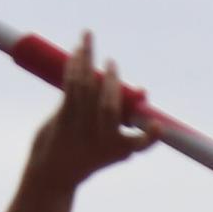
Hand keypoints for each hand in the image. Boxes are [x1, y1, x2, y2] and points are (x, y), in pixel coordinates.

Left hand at [27, 33, 154, 185]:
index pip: (141, 144)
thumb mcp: (113, 145)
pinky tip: (77, 51)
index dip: (151, 136)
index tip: (158, 126)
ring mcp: (79, 131)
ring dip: (87, 59)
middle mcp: (100, 141)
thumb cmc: (89, 156)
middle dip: (113, 83)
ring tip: (87, 36)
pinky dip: (75, 66)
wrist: (54, 175)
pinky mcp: (62, 120)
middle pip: (110, 109)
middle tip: (112, 63)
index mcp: (119, 149)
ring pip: (86, 88)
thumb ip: (127, 119)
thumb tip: (142, 93)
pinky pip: (70, 87)